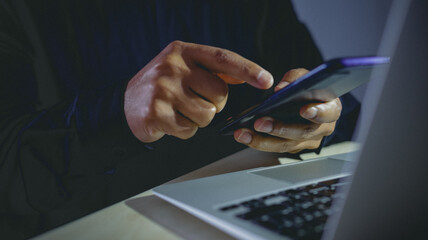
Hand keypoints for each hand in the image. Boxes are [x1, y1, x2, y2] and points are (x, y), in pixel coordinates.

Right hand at [124, 41, 272, 141]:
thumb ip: (211, 70)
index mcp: (183, 52)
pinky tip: (171, 121)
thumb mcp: (182, 67)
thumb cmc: (162, 84)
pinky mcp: (156, 113)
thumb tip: (242, 77)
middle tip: (194, 101)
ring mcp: (164, 90)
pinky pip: (189, 130)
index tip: (267, 81)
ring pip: (207, 115)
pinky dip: (184, 130)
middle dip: (214, 104)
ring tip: (181, 111)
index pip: (223, 58)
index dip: (248, 70)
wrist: (126, 102)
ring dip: (199, 120)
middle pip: (219, 94)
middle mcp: (173, 67)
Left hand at [233, 68, 341, 152]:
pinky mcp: (293, 147)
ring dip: (262, 140)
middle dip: (279, 128)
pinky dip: (258, 142)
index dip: (318, 112)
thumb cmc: (309, 89)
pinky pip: (275, 148)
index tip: (304, 110)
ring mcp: (307, 141)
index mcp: (331, 108)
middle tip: (259, 122)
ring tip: (243, 133)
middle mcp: (322, 128)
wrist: (309, 103)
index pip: (329, 113)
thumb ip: (295, 78)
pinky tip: (243, 135)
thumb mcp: (305, 77)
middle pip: (302, 132)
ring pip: (286, 145)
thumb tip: (280, 89)